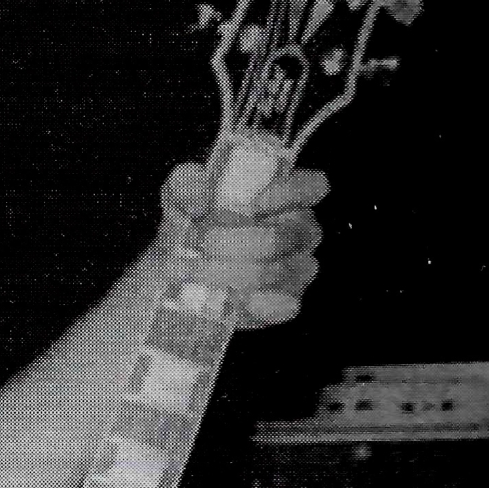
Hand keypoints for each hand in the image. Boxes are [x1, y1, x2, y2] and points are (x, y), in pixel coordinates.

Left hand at [154, 159, 329, 328]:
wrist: (174, 270)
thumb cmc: (189, 226)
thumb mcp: (180, 195)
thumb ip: (187, 183)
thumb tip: (201, 195)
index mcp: (287, 197)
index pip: (314, 186)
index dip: (285, 194)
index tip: (247, 206)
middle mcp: (300, 231)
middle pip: (284, 235)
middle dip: (232, 241)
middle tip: (197, 244)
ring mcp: (298, 267)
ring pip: (276, 270)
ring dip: (226, 272)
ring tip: (190, 270)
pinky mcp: (286, 302)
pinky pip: (279, 304)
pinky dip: (247, 302)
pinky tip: (223, 296)